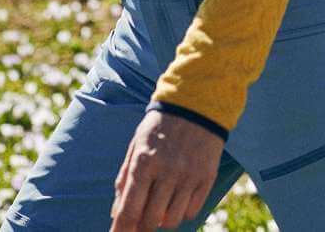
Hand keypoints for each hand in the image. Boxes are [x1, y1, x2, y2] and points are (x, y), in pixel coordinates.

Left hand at [111, 108, 223, 230]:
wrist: (198, 104)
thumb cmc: (160, 127)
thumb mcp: (136, 146)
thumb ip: (125, 179)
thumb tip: (117, 213)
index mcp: (144, 163)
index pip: (129, 210)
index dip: (121, 231)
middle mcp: (167, 171)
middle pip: (150, 221)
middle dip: (141, 227)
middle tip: (139, 222)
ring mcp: (189, 175)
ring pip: (172, 220)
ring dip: (162, 220)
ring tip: (160, 208)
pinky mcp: (207, 177)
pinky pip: (192, 210)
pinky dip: (182, 212)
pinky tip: (177, 199)